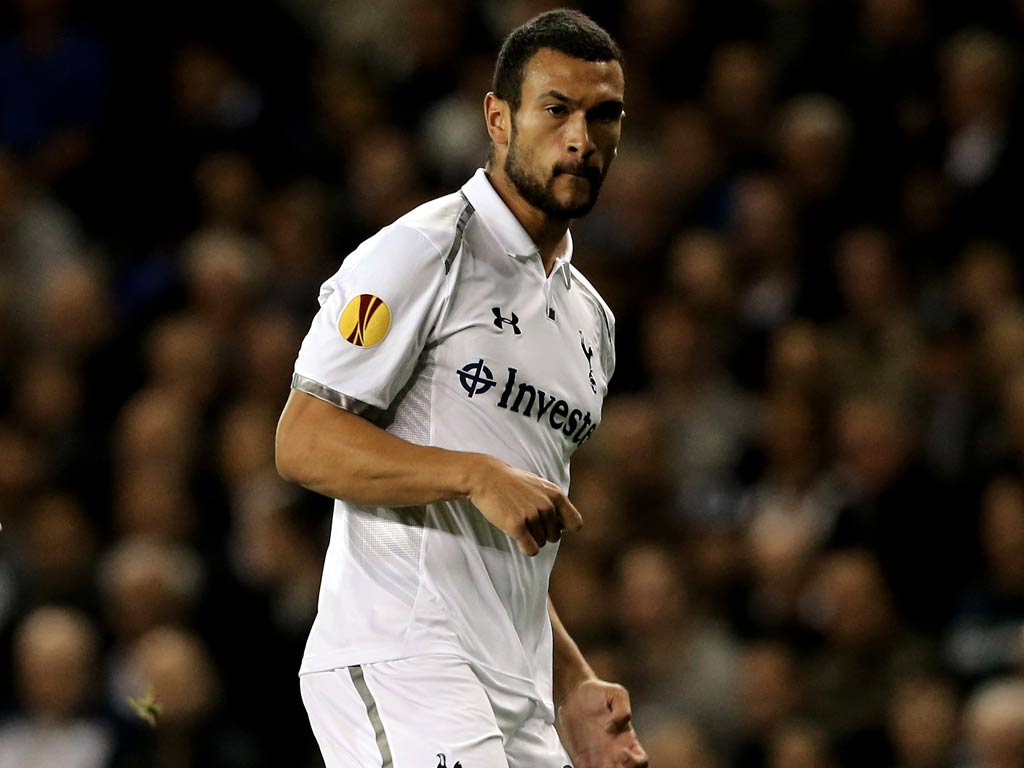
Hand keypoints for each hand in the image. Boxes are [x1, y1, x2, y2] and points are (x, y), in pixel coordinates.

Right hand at [466, 455, 582, 555]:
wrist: (486, 477)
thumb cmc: (513, 483)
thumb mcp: (540, 486)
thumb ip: (555, 502)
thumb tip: (568, 525)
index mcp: (556, 495)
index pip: (575, 524)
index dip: (564, 528)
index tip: (553, 526)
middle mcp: (547, 505)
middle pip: (555, 537)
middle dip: (543, 534)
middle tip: (527, 521)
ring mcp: (532, 515)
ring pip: (542, 543)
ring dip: (530, 538)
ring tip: (518, 521)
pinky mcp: (516, 525)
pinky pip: (531, 549)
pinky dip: (526, 548)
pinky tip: (518, 537)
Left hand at [557, 679, 647, 767]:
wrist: (574, 693)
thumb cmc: (598, 692)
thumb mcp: (616, 693)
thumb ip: (622, 708)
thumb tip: (615, 726)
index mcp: (626, 739)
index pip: (640, 761)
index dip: (635, 763)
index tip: (622, 752)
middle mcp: (614, 752)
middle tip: (607, 763)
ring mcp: (598, 757)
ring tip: (595, 764)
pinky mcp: (582, 759)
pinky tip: (581, 765)